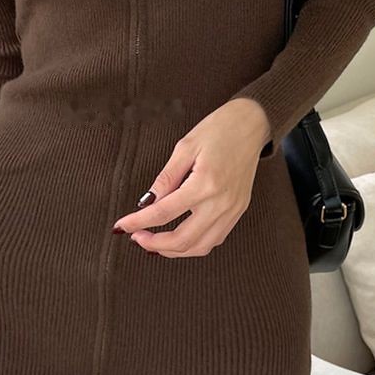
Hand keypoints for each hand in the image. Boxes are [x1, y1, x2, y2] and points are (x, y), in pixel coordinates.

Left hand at [111, 97, 270, 257]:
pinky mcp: (239, 211)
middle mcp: (221, 202)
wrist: (252, 124)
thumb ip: (166, 178)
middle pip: (183, 240)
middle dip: (154, 244)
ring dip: (175, 250)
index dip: (138, 222)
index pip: (163, 212)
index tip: (122, 225)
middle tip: (137, 237)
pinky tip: (181, 236)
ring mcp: (233, 210)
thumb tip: (147, 203)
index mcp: (205, 183)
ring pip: (201, 247)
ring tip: (156, 242)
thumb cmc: (219, 129)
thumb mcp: (185, 147)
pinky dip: (194, 244)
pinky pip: (215, 239)